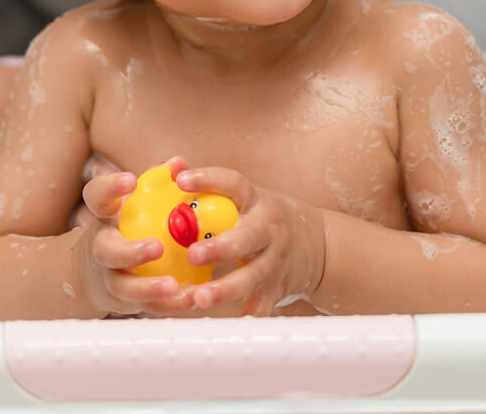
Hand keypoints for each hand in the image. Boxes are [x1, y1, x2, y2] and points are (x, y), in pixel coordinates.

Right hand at [73, 156, 197, 316]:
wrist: (100, 268)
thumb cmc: (129, 223)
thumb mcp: (137, 201)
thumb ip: (158, 181)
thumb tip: (179, 162)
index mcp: (105, 216)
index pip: (97, 196)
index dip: (111, 187)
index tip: (132, 179)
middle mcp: (103, 246)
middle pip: (107, 251)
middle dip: (130, 251)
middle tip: (157, 247)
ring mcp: (111, 277)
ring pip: (124, 287)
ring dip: (149, 288)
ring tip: (173, 284)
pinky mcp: (126, 301)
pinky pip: (147, 307)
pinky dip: (169, 305)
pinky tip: (191, 298)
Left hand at [176, 166, 324, 316]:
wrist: (315, 245)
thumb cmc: (261, 217)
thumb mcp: (245, 196)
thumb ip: (210, 185)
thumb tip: (171, 166)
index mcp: (255, 200)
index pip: (233, 183)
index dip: (208, 179)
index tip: (181, 180)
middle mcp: (269, 227)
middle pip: (248, 237)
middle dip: (220, 247)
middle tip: (192, 254)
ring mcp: (277, 259)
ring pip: (253, 275)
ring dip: (226, 287)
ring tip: (200, 297)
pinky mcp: (280, 286)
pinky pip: (265, 302)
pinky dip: (250, 312)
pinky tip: (233, 320)